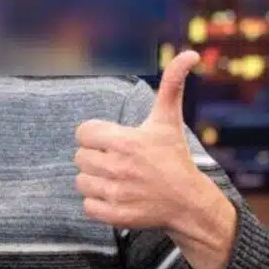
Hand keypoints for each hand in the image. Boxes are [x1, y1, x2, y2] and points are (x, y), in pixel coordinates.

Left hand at [73, 52, 235, 268]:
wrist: (189, 202)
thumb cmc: (174, 157)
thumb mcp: (168, 120)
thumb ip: (171, 85)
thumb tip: (189, 53)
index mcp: (125, 141)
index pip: (82, 132)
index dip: (95, 136)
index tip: (112, 141)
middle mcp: (118, 166)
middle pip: (80, 157)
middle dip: (96, 158)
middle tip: (118, 161)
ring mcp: (116, 192)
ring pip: (80, 181)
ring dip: (94, 180)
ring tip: (117, 179)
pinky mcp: (115, 215)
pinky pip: (87, 206)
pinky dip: (97, 203)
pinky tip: (116, 196)